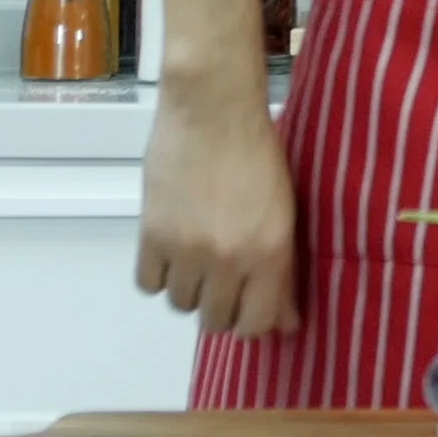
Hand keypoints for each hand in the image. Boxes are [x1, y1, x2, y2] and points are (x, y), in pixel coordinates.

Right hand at [137, 88, 301, 337]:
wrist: (213, 110)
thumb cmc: (258, 151)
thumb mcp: (285, 211)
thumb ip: (283, 268)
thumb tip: (288, 321)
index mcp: (271, 252)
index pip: (258, 323)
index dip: (256, 326)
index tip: (255, 315)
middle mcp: (229, 258)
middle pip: (216, 321)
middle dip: (223, 310)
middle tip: (226, 287)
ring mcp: (187, 250)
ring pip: (182, 305)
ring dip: (191, 291)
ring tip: (200, 261)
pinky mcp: (152, 235)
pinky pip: (149, 284)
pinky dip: (160, 275)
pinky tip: (172, 255)